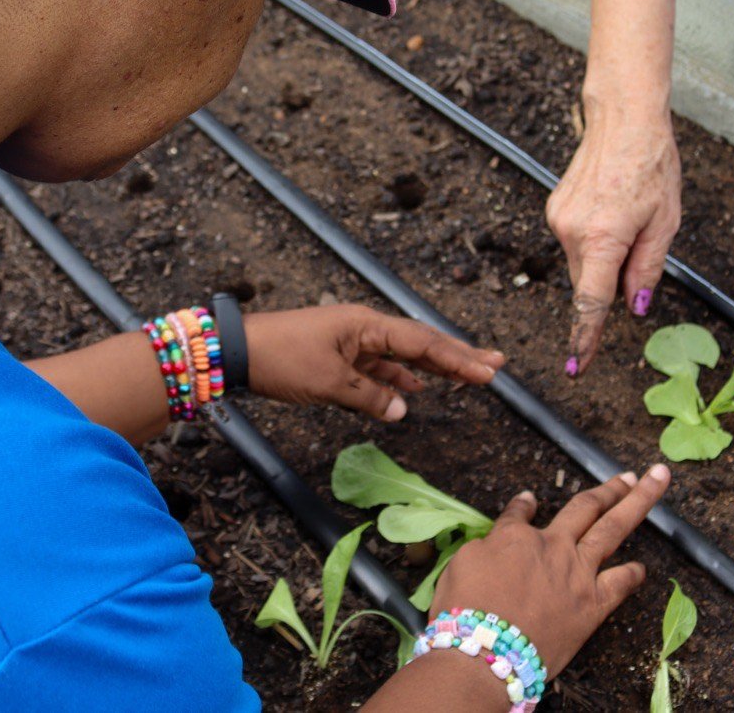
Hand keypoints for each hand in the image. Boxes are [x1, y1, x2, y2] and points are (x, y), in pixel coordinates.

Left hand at [245, 305, 503, 420]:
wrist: (238, 351)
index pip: (422, 342)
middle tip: (495, 364)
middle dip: (458, 355)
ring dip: (434, 366)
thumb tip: (404, 407)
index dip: (458, 357)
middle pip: (420, 343)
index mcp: (366, 325)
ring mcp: (353, 341)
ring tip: (468, 375)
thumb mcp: (328, 383)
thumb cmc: (281, 359)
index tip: (489, 369)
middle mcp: (364, 328)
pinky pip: (380, 366)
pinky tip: (416, 388)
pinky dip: (400, 377)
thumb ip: (369, 396)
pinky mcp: (339, 356)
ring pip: (403, 355)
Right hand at [432, 466, 669, 680]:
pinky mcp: (593, 605)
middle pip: (587, 506)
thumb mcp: (461, 563)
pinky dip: (633, 573)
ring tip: (653, 482)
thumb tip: (502, 534)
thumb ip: (488, 543)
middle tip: (629, 475)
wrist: (487, 652)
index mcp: (516, 536)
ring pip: (613, 528)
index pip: (521, 512)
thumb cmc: (464, 609)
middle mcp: (553, 546)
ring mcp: (578, 574)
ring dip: (636, 502)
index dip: (524, 505)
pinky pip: (621, 583)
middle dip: (610, 488)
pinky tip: (642, 567)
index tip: (529, 501)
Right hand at [545, 112, 680, 374]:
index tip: (577, 366)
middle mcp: (571, 232)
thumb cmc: (651, 164)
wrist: (623, 120)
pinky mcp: (555, 209)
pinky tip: (612, 214)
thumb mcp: (664, 222)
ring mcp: (558, 219)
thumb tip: (635, 308)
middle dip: (609, 287)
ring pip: (582, 264)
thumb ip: (647, 270)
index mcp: (603, 239)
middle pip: (588, 284)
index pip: (591, 303)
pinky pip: (575, 243)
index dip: (585, 339)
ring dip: (603, 260)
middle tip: (638, 254)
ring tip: (629, 222)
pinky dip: (593, 242)